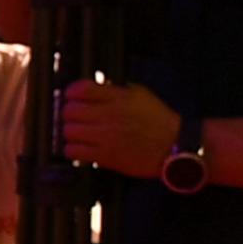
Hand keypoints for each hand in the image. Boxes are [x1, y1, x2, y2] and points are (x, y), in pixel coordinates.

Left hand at [58, 79, 178, 178]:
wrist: (173, 146)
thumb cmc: (159, 121)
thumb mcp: (141, 95)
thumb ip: (116, 90)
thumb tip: (96, 87)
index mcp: (118, 98)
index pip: (81, 89)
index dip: (71, 92)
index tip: (72, 96)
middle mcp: (109, 116)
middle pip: (70, 111)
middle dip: (69, 113)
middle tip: (74, 117)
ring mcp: (105, 136)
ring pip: (68, 131)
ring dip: (70, 132)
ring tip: (77, 134)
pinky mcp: (105, 156)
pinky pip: (74, 152)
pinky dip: (72, 150)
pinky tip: (79, 148)